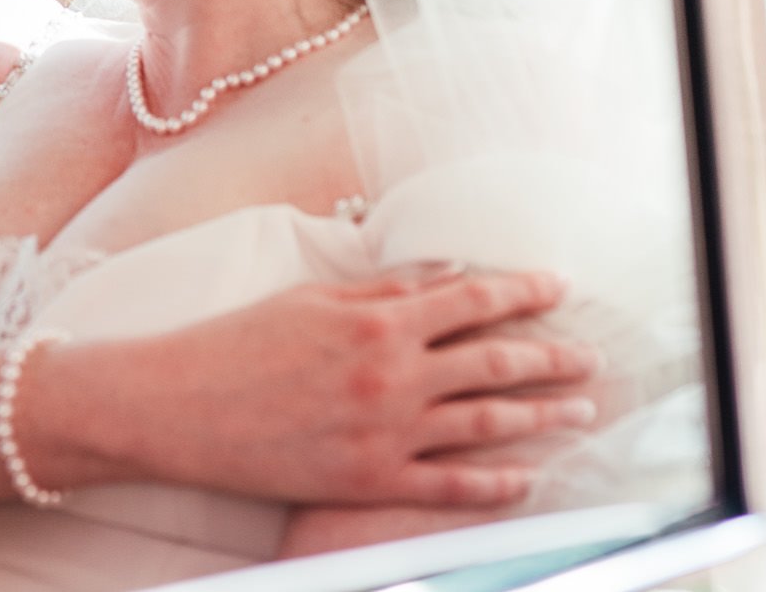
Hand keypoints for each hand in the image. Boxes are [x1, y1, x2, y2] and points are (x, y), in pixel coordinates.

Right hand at [33, 269, 595, 507]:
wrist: (176, 405)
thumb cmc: (236, 343)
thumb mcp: (311, 298)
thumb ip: (382, 291)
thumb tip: (441, 279)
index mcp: (378, 320)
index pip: (471, 298)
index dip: (522, 291)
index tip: (557, 286)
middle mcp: (392, 376)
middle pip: (494, 362)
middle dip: (551, 356)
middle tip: (590, 356)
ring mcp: (384, 433)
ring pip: (485, 423)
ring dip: (540, 415)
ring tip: (578, 411)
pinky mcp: (367, 481)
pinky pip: (448, 486)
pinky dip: (493, 482)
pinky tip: (525, 476)